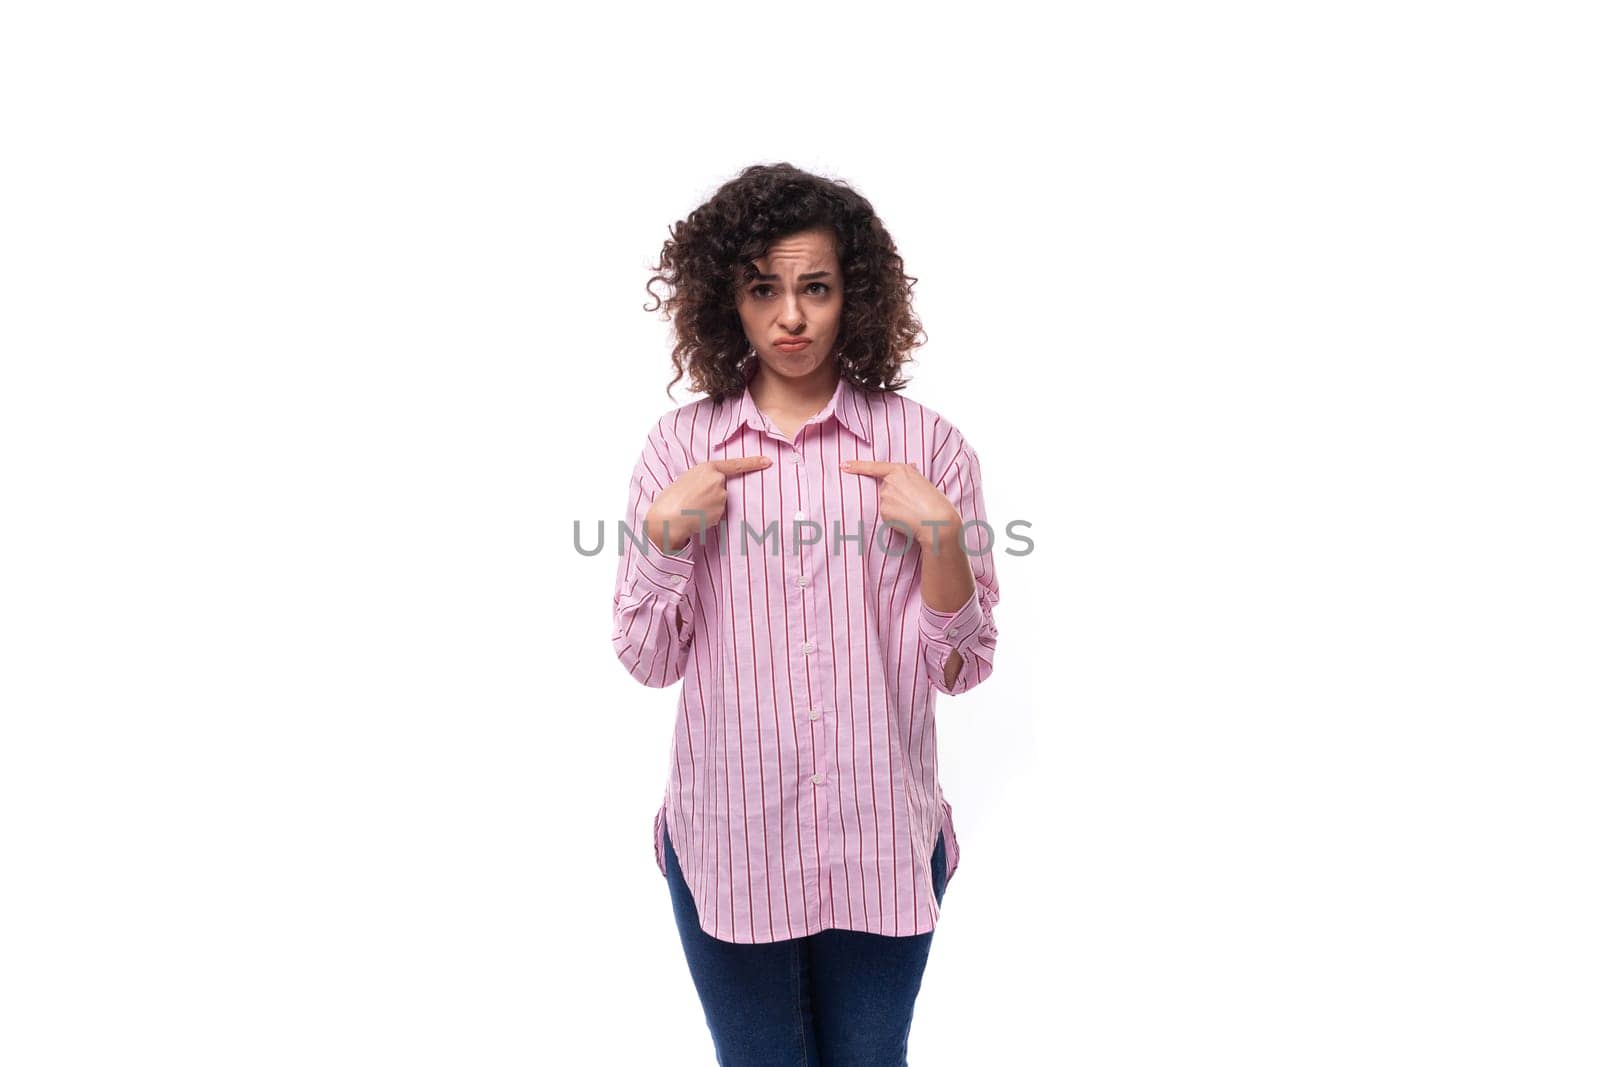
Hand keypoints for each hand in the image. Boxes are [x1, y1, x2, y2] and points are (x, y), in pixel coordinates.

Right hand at [645, 456, 772, 552]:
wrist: (667, 517)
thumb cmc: (672, 497)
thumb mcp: (687, 478)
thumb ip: (704, 478)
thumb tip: (715, 486)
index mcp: (708, 468)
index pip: (736, 465)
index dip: (754, 463)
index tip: (768, 461)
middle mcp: (718, 481)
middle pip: (723, 488)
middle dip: (712, 494)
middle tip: (693, 499)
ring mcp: (721, 497)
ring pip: (721, 502)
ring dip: (710, 506)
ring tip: (692, 507)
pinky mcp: (721, 512)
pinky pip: (718, 514)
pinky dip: (709, 516)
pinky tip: (696, 516)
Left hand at [840, 459, 962, 551]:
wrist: (937, 521)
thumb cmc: (935, 502)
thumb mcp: (924, 482)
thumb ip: (912, 474)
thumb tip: (909, 467)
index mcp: (900, 470)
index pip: (874, 467)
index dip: (857, 466)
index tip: (843, 465)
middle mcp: (889, 482)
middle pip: (884, 489)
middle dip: (894, 496)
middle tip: (912, 503)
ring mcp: (885, 497)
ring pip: (885, 503)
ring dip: (895, 507)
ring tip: (912, 511)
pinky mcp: (883, 511)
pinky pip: (886, 515)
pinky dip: (894, 518)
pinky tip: (907, 519)